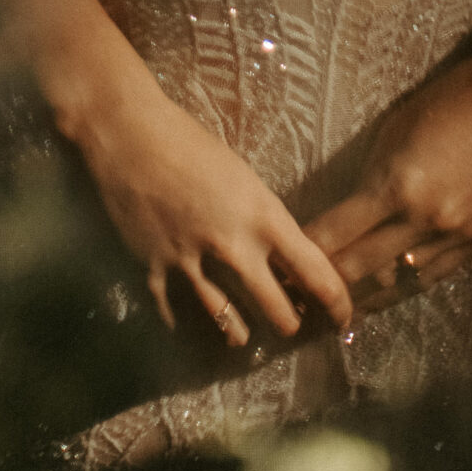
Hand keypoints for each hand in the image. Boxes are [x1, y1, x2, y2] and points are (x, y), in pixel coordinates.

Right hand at [66, 52, 353, 346]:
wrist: (129, 133)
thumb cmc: (191, 143)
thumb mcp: (244, 178)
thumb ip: (264, 221)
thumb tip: (282, 259)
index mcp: (264, 216)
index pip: (317, 275)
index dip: (337, 305)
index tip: (342, 318)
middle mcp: (233, 246)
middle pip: (280, 314)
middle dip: (290, 324)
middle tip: (291, 324)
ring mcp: (191, 262)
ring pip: (232, 327)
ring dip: (242, 334)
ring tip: (244, 336)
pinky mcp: (154, 270)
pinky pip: (178, 318)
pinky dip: (188, 326)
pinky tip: (193, 328)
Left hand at [303, 43, 471, 311]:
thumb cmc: (454, 98)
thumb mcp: (397, 127)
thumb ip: (372, 174)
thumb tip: (347, 210)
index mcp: (397, 186)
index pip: (334, 235)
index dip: (303, 253)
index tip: (281, 262)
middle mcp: (425, 220)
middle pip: (358, 269)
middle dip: (324, 285)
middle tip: (298, 298)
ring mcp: (457, 235)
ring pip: (397, 284)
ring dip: (363, 297)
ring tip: (335, 312)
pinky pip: (434, 275)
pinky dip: (405, 286)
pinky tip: (386, 295)